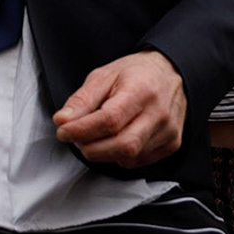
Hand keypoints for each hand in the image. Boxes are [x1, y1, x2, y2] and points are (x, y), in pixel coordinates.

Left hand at [52, 50, 186, 167]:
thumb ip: (82, 99)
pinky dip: (120, 156)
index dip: (82, 130)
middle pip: (121, 145)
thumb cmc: (136, 73)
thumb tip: (62, 120)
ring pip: (129, 158)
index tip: (64, 131)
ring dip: (104, 153)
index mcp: (141, 90)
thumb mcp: (104, 76)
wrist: (169, 72)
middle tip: (77, 138)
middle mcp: (159, 113)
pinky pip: (139, 162)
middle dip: (91, 148)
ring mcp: (168, 131)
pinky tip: (117, 139)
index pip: (110, 120)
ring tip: (96, 136)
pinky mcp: (171, 144)